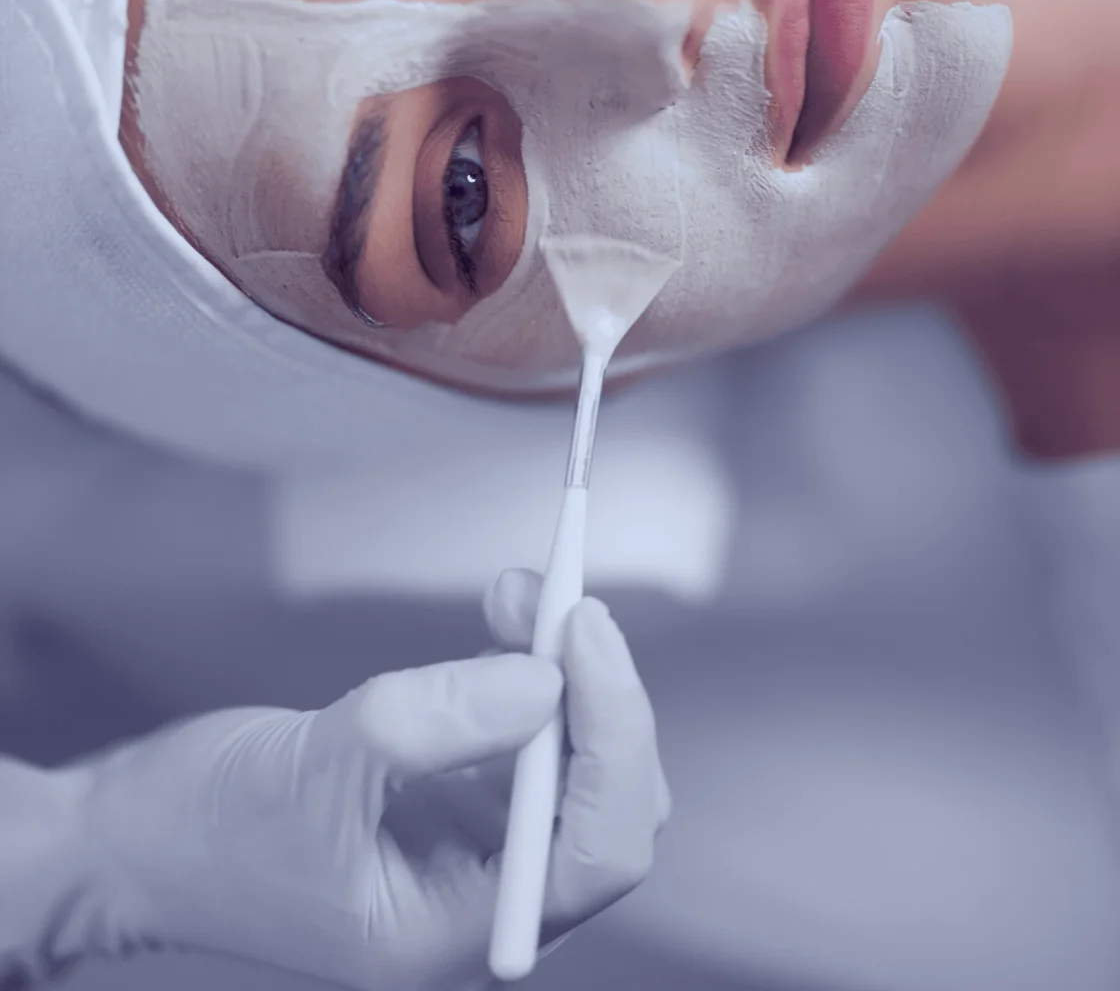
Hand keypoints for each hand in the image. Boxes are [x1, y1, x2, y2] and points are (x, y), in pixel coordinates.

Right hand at [75, 571, 668, 988]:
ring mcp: (471, 857)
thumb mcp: (319, 765)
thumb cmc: (208, 825)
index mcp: (455, 932)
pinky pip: (527, 742)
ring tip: (521, 593)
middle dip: (598, 695)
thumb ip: (435, 723)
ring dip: (564, 672)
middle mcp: (481, 903)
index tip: (586, 633)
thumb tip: (547, 681)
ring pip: (574, 766)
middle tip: (564, 600)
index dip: (615, 738)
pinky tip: (502, 625)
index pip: (596, 852)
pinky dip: (528, 677)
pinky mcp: (453, 809)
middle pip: (604, 808)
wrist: (141, 837)